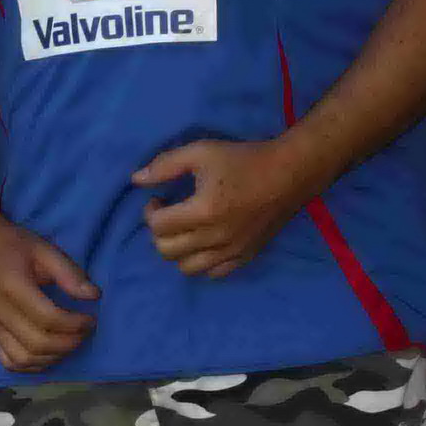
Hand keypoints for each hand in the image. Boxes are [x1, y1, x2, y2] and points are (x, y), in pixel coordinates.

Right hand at [0, 210, 99, 371]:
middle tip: (84, 332)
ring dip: (52, 357)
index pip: (48, 318)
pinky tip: (48, 354)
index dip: (74, 324)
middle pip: (37, 343)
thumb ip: (69, 273)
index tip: (90, 319)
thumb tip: (94, 296)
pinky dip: (31, 365)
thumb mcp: (43, 249)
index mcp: (12, 287)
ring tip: (69, 343)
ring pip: (23, 358)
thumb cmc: (11, 244)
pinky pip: (8, 362)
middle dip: (68, 343)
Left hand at [132, 137, 311, 278]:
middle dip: (160, 233)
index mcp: (202, 211)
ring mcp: (231, 251)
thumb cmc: (244, 159)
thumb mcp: (201, 152)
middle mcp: (215, 238)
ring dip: (177, 251)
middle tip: (169, 215)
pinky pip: (212, 273)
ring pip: (186, 268)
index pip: (158, 226)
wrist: (289, 174)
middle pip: (167, 251)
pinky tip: (204, 243)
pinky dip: (201, 262)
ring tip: (185, 231)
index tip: (158, 200)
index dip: (150, 212)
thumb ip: (165, 165)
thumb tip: (136, 180)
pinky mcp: (245, 257)